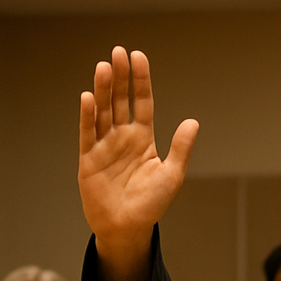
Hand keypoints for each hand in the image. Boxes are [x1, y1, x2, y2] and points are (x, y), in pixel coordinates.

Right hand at [78, 48, 197, 280]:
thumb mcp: (171, 175)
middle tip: (118, 52)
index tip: (138, 57)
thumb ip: (180, 148)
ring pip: (102, 111)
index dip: (140, 81)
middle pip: (120, 100)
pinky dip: (88, 116)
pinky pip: (87, 133)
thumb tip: (193, 121)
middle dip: (120, 77)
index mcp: (143, 138)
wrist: (127, 228)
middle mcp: (123, 137)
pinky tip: (88, 97)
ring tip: (103, 67)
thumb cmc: (151, 205)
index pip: (142, 102)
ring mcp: (104, 146)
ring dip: (102, 89)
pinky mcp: (88, 159)